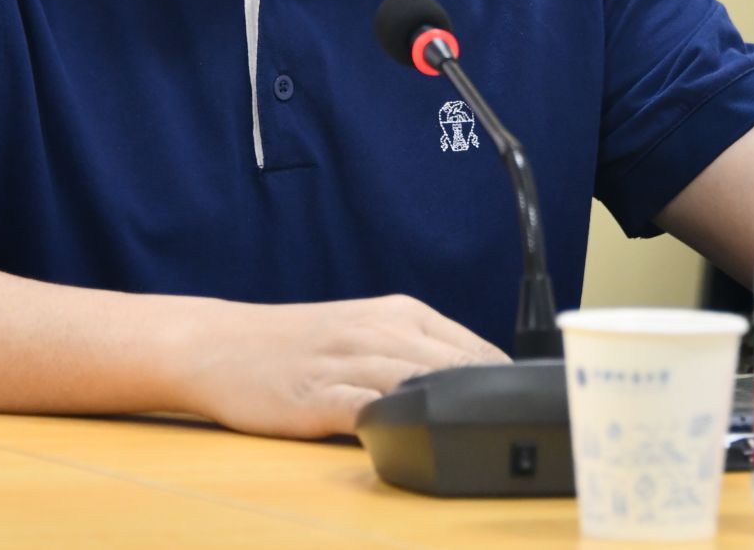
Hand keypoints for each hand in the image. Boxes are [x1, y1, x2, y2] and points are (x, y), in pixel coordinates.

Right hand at [175, 294, 508, 438]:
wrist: (219, 345)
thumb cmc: (297, 347)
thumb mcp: (365, 333)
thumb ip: (417, 354)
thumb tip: (481, 389)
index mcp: (399, 313)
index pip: (477, 351)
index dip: (507, 387)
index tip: (534, 414)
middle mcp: (379, 331)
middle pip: (457, 370)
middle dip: (491, 404)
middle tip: (523, 435)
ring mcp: (348, 363)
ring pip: (421, 386)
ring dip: (453, 412)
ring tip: (484, 439)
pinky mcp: (318, 397)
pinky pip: (367, 411)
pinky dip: (395, 424)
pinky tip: (414, 439)